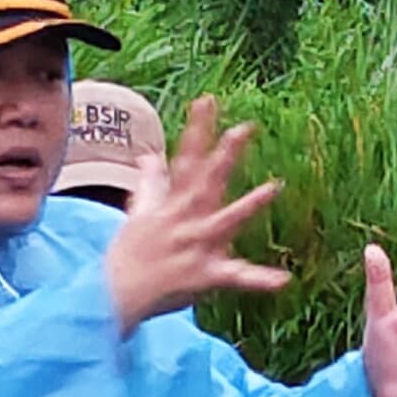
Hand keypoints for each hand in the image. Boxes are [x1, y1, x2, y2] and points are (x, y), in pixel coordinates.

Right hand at [104, 94, 288, 330]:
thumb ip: (150, 183)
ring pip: (226, 220)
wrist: (113, 295)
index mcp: (172, 204)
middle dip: (225, 154)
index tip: (208, 101)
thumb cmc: (127, 255)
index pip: (186, 159)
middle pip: (207, 181)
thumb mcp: (138, 213)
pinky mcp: (205, 275)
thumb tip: (149, 157)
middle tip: (244, 128)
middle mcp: (185, 220)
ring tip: (275, 187)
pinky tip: (283, 279)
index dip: (197, 129)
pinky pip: (236, 277)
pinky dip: (259, 279)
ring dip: (249, 204)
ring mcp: (196, 246)